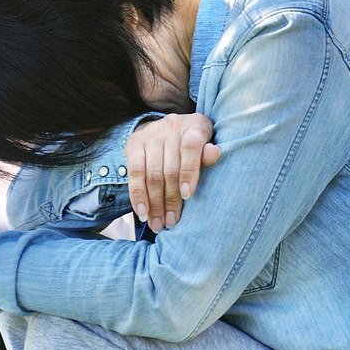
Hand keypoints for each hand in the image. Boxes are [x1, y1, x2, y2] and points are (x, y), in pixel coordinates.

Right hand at [125, 113, 219, 232]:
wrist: (169, 129)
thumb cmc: (194, 146)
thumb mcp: (206, 147)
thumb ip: (207, 156)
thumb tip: (215, 153)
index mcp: (195, 126)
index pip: (191, 147)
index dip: (189, 172)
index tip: (187, 196)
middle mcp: (171, 126)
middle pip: (169, 168)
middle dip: (169, 199)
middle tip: (170, 222)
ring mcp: (151, 134)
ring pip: (151, 174)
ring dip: (153, 203)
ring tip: (157, 223)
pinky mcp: (135, 142)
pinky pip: (134, 173)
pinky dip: (137, 195)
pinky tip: (142, 212)